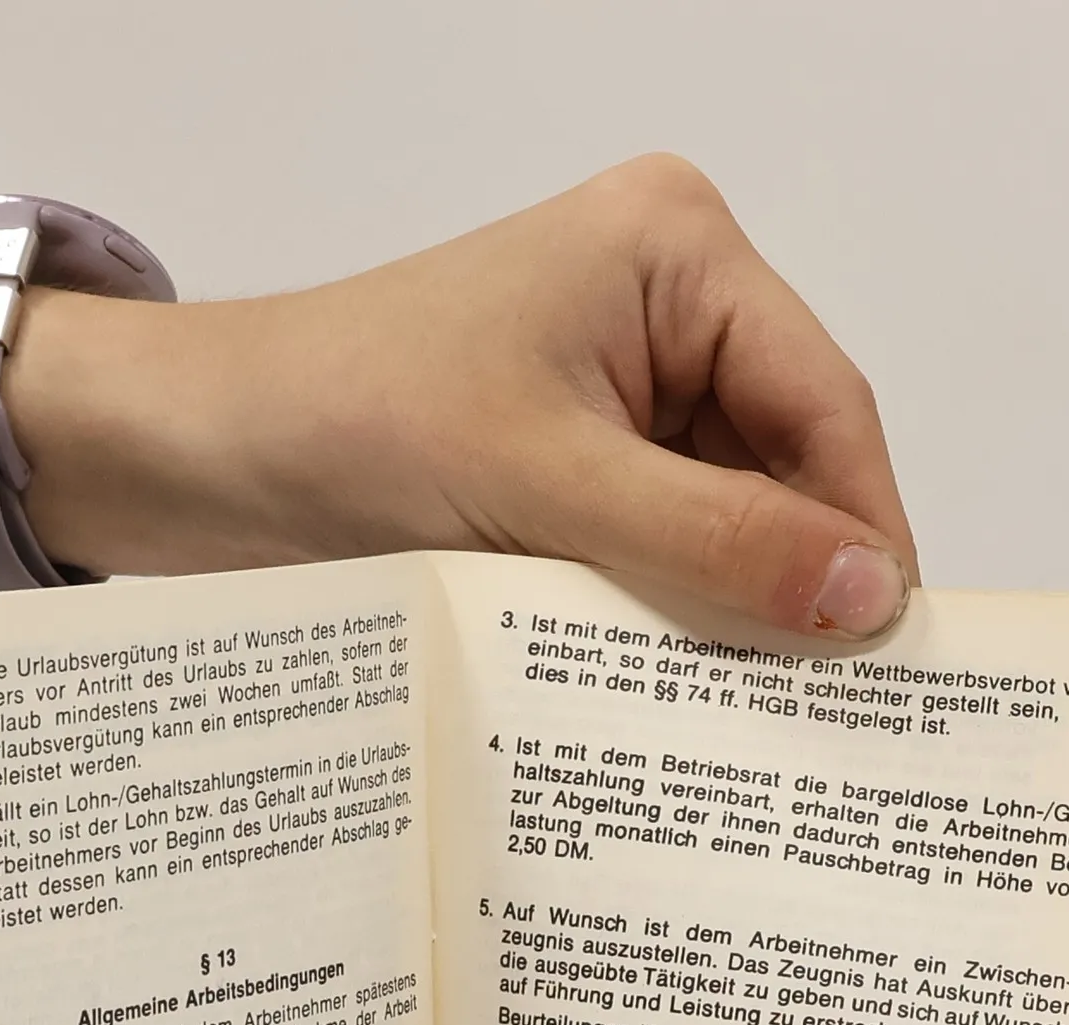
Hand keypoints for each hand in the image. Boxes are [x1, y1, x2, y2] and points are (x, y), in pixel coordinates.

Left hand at [15, 154, 917, 639]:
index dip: (863, 532)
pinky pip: (657, 552)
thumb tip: (869, 598)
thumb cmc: (342, 423)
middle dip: (796, 584)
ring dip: (729, 615)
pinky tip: (675, 696)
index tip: (885, 658)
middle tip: (830, 718)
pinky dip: (666, 620)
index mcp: (677, 255)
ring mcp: (616, 397)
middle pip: (783, 468)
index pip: (823, 406)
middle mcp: (664, 314)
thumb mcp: (541, 483)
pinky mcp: (569, 469)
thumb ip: (708, 540)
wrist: (183, 461)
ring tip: (756, 725)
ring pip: (724, 524)